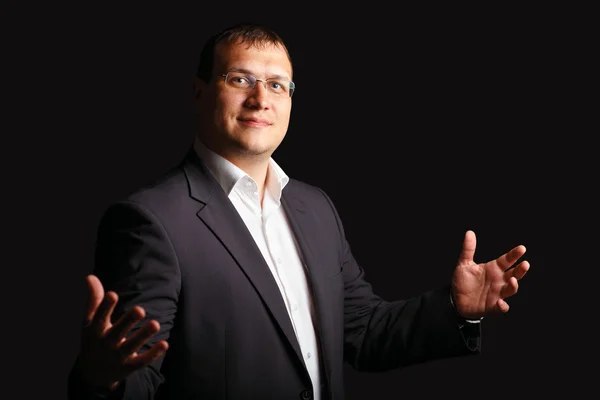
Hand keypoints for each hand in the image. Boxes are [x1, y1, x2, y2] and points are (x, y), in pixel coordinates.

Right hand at [77, 274, 168, 390]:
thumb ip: (94, 300)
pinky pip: (141, 361)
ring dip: (143, 336)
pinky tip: (165, 344)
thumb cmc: (94, 340)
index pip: (99, 318)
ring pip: (131, 346)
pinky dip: (153, 354)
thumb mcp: (90, 322)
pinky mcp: (129, 366)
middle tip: (140, 309)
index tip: (112, 294)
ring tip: (155, 324)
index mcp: (95, 331)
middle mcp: (106, 344)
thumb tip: (90, 276)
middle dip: (128, 321)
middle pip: (117, 333)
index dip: (105, 307)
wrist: (93, 375)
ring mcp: (117, 356)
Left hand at [451, 230, 529, 318]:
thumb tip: (469, 232)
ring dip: (513, 286)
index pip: (507, 260)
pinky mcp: (492, 307)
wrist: (456, 299)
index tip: (522, 248)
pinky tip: (500, 302)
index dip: (514, 254)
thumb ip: (468, 249)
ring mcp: (497, 294)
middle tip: (525, 264)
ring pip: (510, 290)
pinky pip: (501, 308)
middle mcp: (499, 281)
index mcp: (494, 269)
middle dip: (521, 270)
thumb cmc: (464, 281)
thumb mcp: (464, 264)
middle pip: (514, 274)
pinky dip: (502, 306)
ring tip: (512, 280)